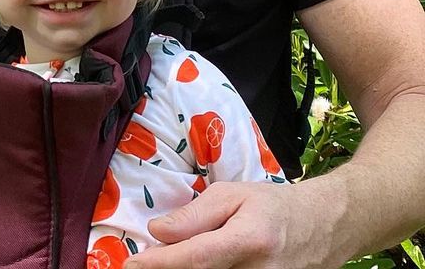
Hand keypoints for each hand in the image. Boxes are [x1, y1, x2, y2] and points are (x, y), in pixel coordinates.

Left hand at [125, 181, 333, 268]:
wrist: (323, 227)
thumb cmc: (273, 206)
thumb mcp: (233, 195)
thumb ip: (195, 215)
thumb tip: (157, 231)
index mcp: (249, 241)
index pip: (196, 258)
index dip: (161, 263)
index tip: (133, 265)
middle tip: (144, 265)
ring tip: (167, 261)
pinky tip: (192, 266)